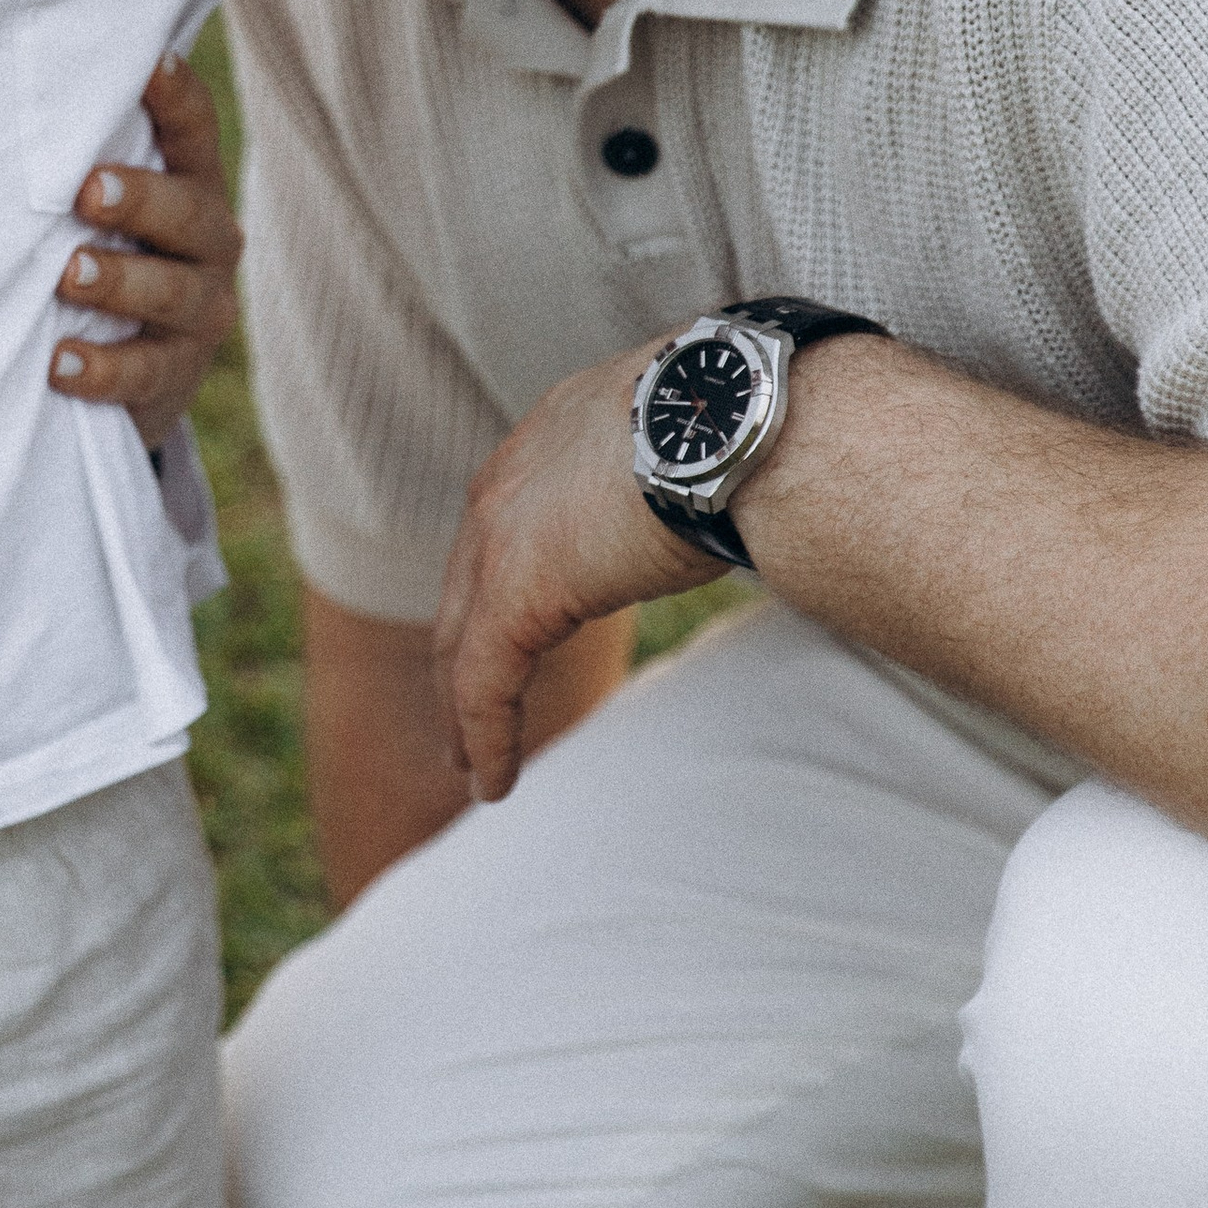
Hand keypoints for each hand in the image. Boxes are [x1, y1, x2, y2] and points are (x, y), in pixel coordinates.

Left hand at [49, 53, 242, 447]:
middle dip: (140, 199)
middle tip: (88, 192)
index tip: (148, 64)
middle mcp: (209, 240)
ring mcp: (200, 311)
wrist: (127, 371)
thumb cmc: (96, 251)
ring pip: (173, 292)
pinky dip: (102, 367)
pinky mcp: (176, 374)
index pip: (193, 129)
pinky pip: (145, 371)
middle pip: (188, 212)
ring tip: (69, 276)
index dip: (175, 96)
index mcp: (190, 183)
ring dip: (120, 281)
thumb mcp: (97, 205)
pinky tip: (59, 362)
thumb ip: (78, 157)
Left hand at [433, 342, 721, 801]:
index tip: (504, 633)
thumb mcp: (695, 442)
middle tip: (464, 713)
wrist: (739, 423)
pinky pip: (482, 684)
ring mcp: (501, 536)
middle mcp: (510, 481)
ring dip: (464, 711)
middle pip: (466, 588)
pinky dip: (485, 737)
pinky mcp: (512, 592)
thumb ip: (679, 472)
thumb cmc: (746, 426)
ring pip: (461, 644)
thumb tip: (733, 485)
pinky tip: (493, 784)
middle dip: (462, 653)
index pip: (505, 527)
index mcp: (551, 440)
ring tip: (472, 766)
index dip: (498, 587)